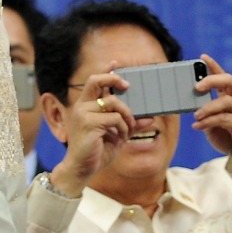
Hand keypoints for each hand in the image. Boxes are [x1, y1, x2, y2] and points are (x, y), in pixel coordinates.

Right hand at [48, 72, 134, 195]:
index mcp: (86, 107)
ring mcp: (83, 114)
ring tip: (127, 129)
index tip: (116, 63)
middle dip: (113, 79)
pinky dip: (123, 128)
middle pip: (96, 81)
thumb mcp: (118, 135)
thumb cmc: (97, 152)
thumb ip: (131, 124)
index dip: (105, 71)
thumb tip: (150, 118)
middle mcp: (82, 107)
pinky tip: (120, 138)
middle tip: (127, 86)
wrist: (81, 169)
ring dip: (127, 116)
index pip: (94, 82)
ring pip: (114, 103)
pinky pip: (115, 118)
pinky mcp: (88, 123)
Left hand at [191, 54, 231, 170]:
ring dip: (207, 107)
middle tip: (196, 87)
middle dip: (211, 80)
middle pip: (228, 80)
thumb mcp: (215, 123)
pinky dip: (209, 122)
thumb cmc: (231, 137)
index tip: (202, 57)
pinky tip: (197, 127)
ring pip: (225, 101)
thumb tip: (192, 106)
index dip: (214, 65)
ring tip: (195, 116)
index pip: (223, 76)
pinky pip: (224, 119)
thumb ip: (207, 113)